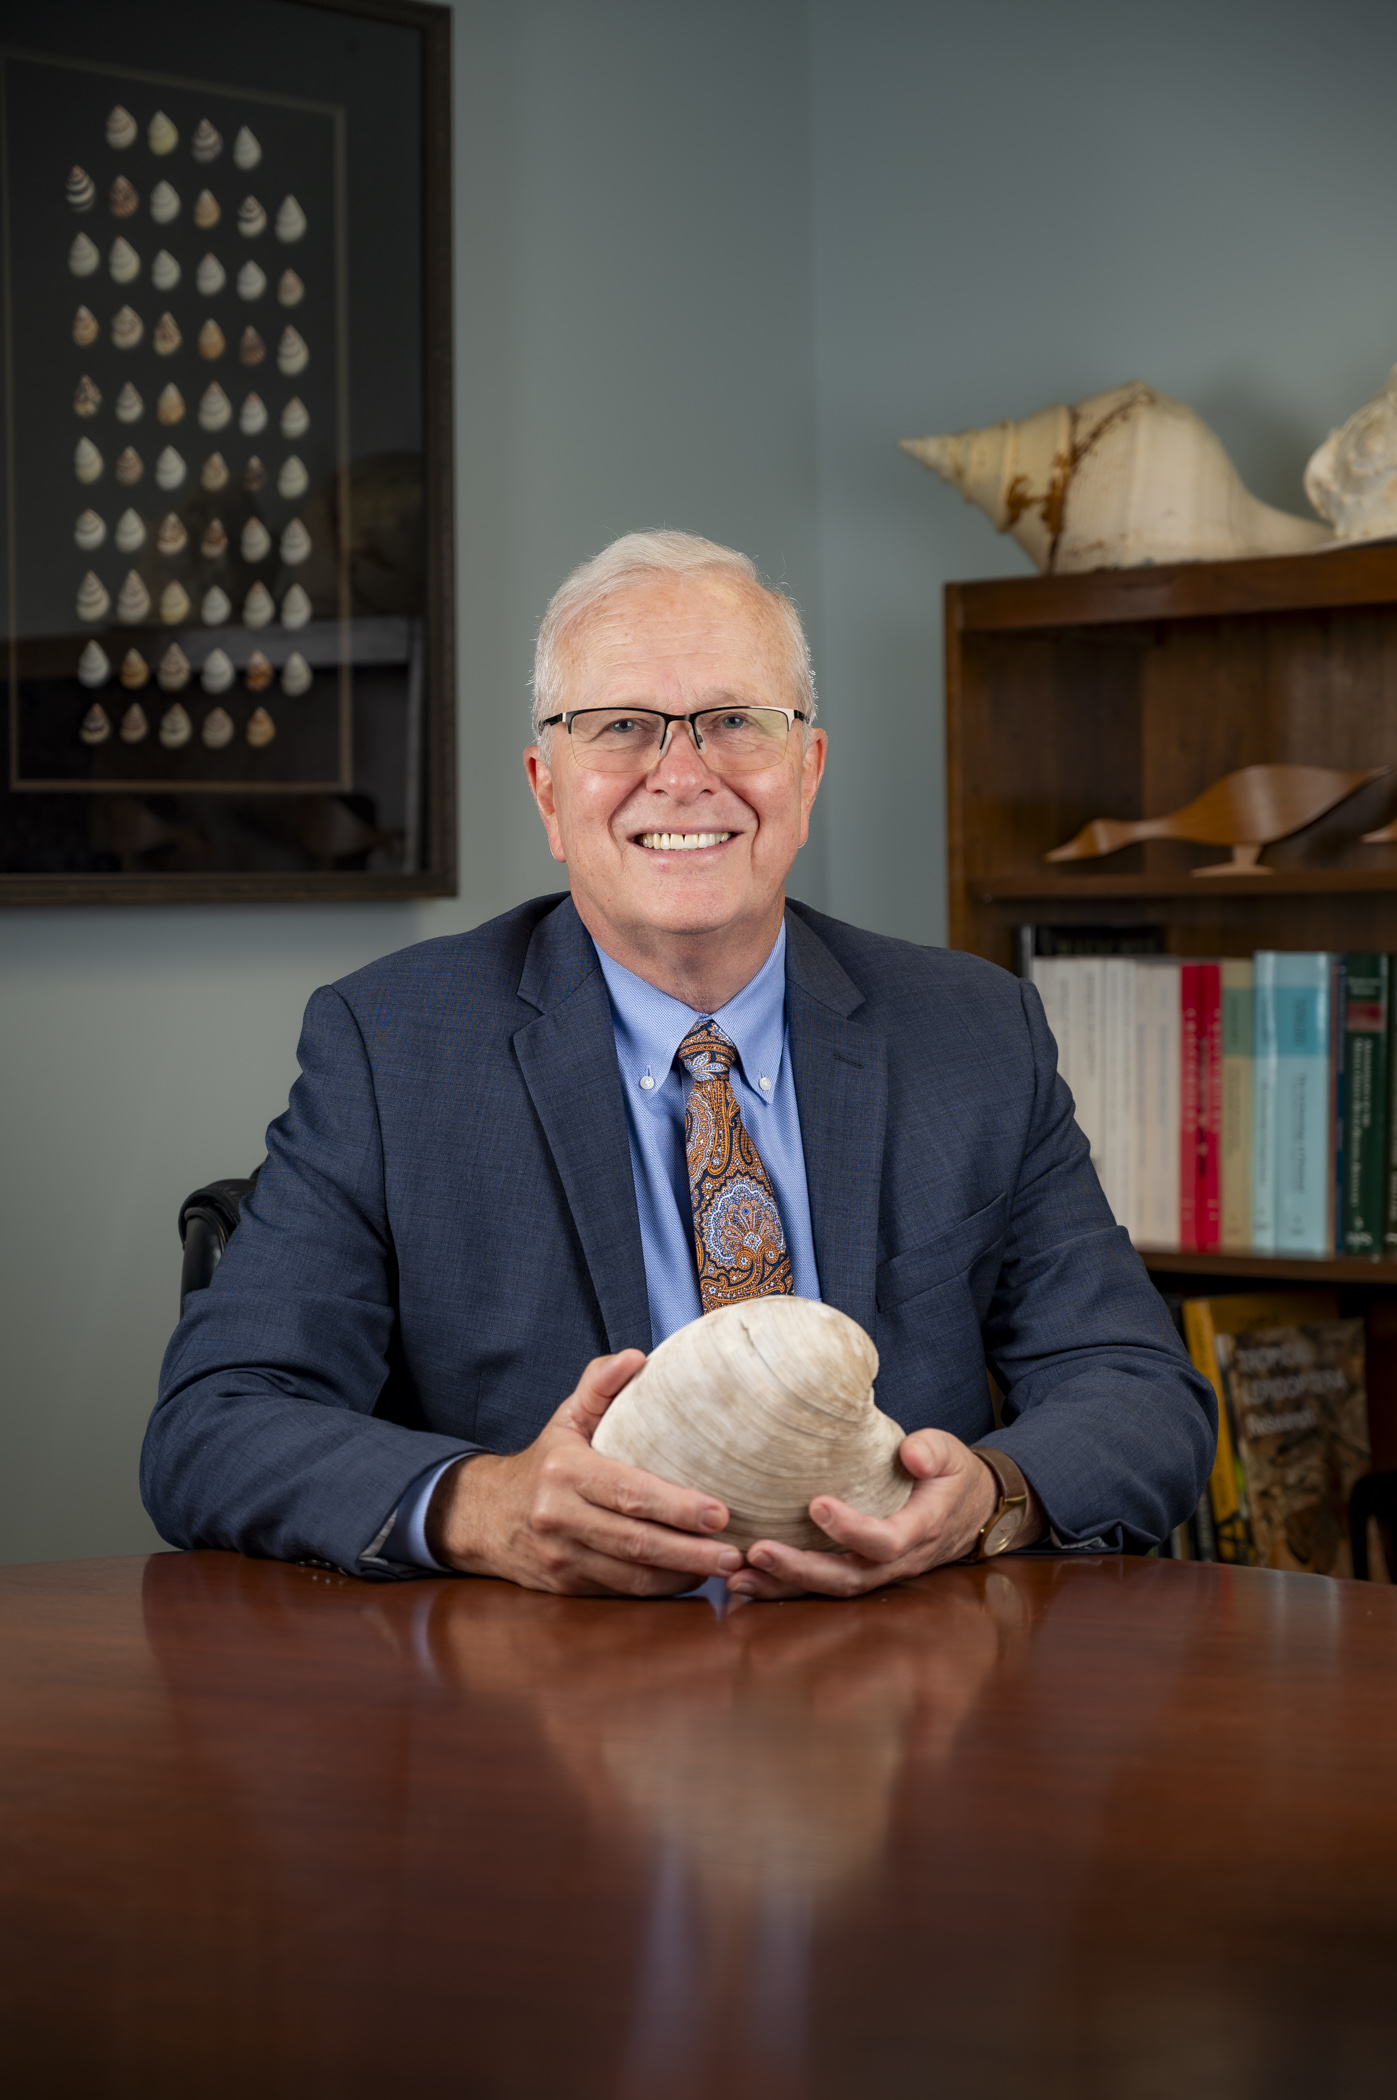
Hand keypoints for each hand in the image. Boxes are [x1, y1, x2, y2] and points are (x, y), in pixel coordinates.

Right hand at [426, 1350, 746, 1595]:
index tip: (720, 1512)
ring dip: (680, 1575)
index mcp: (565, 1472)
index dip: (677, 1507)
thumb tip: (637, 1357)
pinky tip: (689, 1578)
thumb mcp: (566, 1418)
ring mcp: (562, 1558)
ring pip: (631, 1576)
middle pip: (636, 1542)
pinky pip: (621, 1592)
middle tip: (734, 1551)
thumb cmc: (544, 1461)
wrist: (484, 1516)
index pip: (630, 1493)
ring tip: (724, 1567)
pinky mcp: (566, 1587)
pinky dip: (658, 1588)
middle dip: (690, 1550)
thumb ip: (599, 1385)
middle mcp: (560, 1518)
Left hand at [727, 1430, 1041, 1600]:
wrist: (971, 1512)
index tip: (815, 1504)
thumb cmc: (953, 1477)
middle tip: (757, 1550)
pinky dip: (784, 1589)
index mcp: (920, 1530)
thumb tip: (910, 1454)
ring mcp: (878, 1573)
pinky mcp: (860, 1572)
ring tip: (738, 1575)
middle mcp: (897, 1562)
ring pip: (830, 1589)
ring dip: (783, 1586)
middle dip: (801, 1569)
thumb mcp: (951, 1454)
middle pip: (848, 1577)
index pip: (886, 1541)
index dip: (852, 1529)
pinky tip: (745, 1581)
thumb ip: (932, 1453)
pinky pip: (822, 1588)